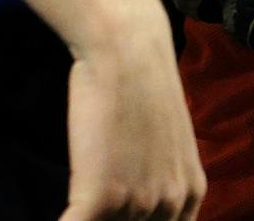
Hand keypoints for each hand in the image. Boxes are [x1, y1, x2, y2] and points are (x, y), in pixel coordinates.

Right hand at [59, 3, 204, 219]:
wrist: (127, 50)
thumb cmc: (141, 90)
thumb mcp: (168, 144)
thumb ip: (161, 181)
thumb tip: (139, 206)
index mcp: (192, 193)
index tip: (116, 218)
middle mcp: (171, 203)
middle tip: (92, 210)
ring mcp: (138, 203)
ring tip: (75, 209)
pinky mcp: (101, 198)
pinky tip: (61, 217)